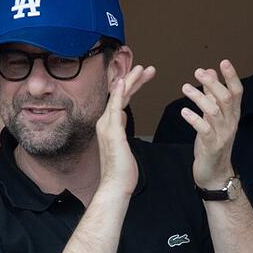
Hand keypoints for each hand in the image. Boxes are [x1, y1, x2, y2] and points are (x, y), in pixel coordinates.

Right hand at [95, 65, 155, 195]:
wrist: (116, 184)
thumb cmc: (121, 169)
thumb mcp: (122, 144)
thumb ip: (120, 129)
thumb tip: (122, 118)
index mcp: (109, 124)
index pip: (121, 99)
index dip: (132, 86)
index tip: (143, 75)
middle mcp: (104, 122)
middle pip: (120, 95)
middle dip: (133, 79)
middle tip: (147, 67)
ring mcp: (107, 126)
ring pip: (118, 97)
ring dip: (130, 81)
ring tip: (143, 69)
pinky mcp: (112, 131)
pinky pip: (115, 108)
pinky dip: (119, 94)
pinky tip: (123, 82)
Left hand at [180, 60, 240, 188]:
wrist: (215, 172)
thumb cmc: (212, 142)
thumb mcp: (212, 117)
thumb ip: (211, 95)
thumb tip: (209, 71)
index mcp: (232, 114)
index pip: (237, 92)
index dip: (232, 76)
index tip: (223, 61)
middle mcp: (231, 122)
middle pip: (226, 98)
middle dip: (213, 83)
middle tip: (198, 72)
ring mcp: (222, 134)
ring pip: (214, 111)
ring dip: (199, 98)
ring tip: (184, 88)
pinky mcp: (211, 145)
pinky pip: (203, 129)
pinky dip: (194, 119)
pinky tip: (183, 112)